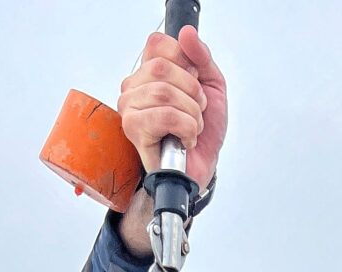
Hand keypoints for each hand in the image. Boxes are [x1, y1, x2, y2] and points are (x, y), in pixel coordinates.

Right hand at [117, 27, 227, 190]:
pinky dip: (186, 128)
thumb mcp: (211, 86)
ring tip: (192, 127)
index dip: (185, 62)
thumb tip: (187, 33)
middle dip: (192, 91)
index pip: (158, 44)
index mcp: (148, 72)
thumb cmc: (203, 131)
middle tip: (197, 111)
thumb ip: (201, 57)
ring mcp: (130, 108)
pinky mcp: (133, 129)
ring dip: (191, 113)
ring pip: (164, 92)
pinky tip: (185, 139)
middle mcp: (134, 87)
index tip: (195, 84)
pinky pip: (164, 115)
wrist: (202, 167)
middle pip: (162, 68)